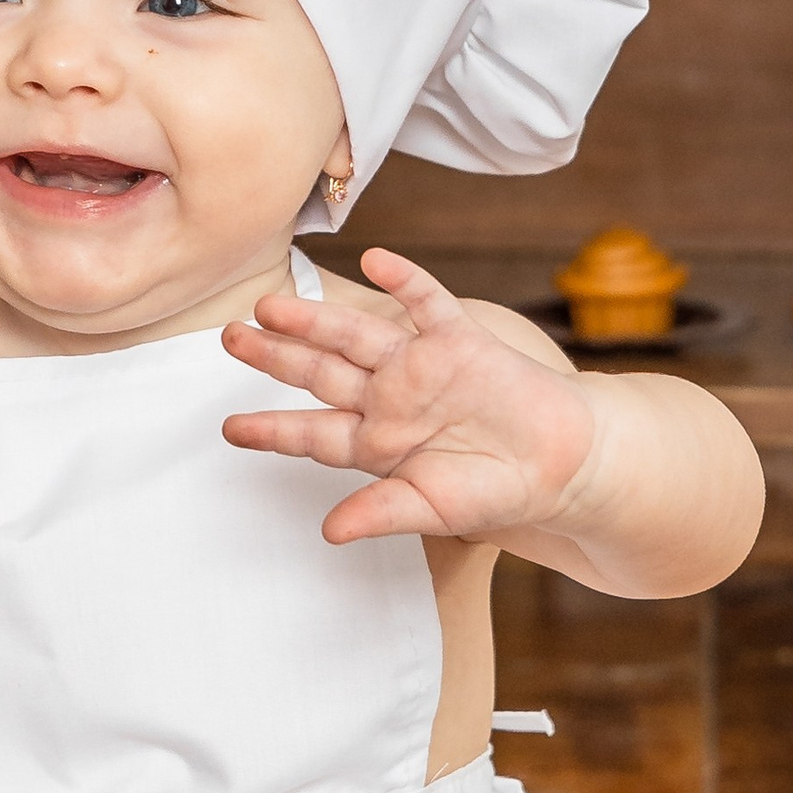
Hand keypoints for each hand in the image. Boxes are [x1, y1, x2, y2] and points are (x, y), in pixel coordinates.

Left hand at [221, 249, 598, 543]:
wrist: (562, 464)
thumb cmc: (497, 490)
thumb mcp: (431, 509)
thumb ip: (380, 514)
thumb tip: (329, 533)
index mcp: (376, 442)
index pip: (312, 433)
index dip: (271, 430)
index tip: (229, 429)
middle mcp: (388, 398)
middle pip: (320, 372)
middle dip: (275, 356)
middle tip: (230, 337)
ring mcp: (420, 366)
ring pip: (356, 335)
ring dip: (316, 318)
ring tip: (272, 305)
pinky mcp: (460, 341)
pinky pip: (426, 303)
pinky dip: (403, 281)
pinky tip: (376, 259)